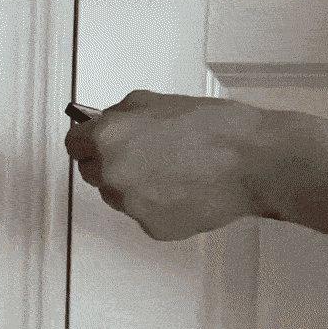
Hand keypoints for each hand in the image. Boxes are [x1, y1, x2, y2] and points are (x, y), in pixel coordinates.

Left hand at [64, 90, 271, 240]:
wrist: (252, 161)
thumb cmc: (213, 129)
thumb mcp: (152, 101)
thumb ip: (119, 114)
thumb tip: (102, 122)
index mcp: (108, 138)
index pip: (74, 144)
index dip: (87, 140)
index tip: (92, 141)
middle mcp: (113, 173)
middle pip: (91, 172)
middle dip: (108, 162)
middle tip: (140, 154)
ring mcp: (132, 204)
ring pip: (117, 195)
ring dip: (131, 185)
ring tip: (168, 171)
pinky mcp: (153, 227)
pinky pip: (143, 215)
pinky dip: (156, 205)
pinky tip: (180, 189)